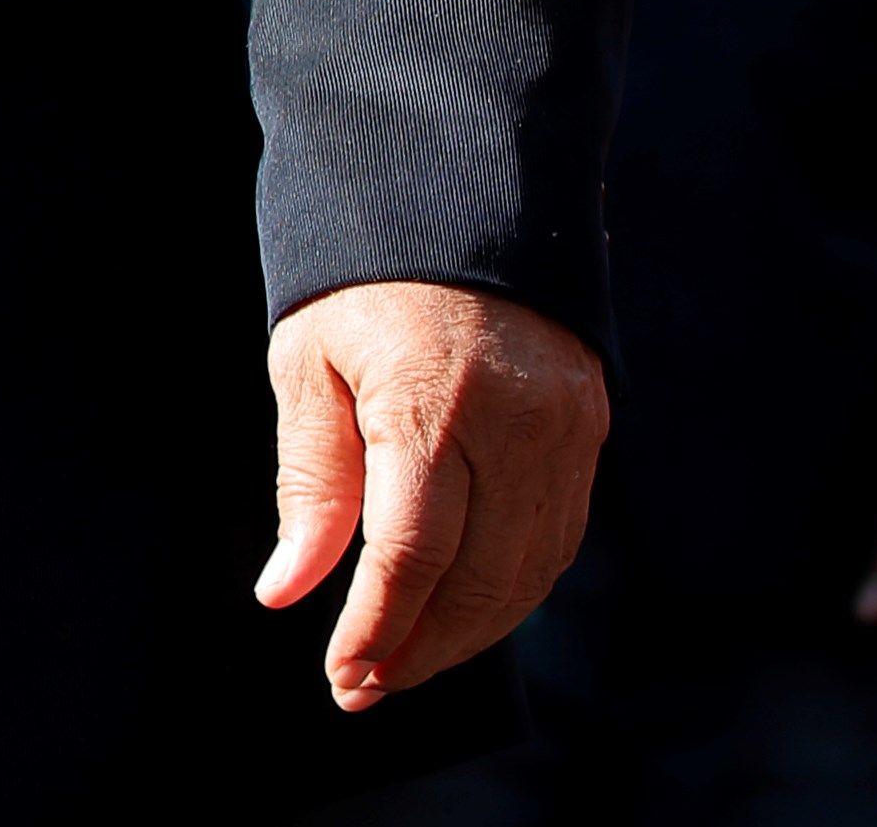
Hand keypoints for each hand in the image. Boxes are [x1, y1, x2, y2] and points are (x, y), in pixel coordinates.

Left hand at [256, 281, 607, 709]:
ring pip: (530, 573)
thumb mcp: (307, 366)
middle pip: (481, 581)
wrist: (454, 191)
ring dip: (470, 632)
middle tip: (366, 684)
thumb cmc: (359, 281)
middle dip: (422, 647)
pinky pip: (557, 537)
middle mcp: (515, 427)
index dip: (378, 627)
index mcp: (431, 404)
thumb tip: (286, 592)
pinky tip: (461, 607)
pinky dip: (512, 587)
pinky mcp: (590, 429)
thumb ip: (309, 485)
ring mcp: (566, 431)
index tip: (342, 675)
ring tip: (404, 659)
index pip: (413, 555)